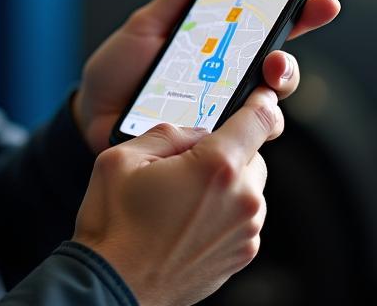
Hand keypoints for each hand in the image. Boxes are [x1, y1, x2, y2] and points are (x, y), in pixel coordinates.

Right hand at [72, 88, 283, 305]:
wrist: (114, 284)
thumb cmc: (114, 221)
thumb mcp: (123, 155)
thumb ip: (167, 132)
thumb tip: (194, 132)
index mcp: (215, 167)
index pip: (257, 122)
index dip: (261, 102)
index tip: (262, 93)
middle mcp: (241, 200)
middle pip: (251, 155)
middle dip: (225, 149)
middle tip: (185, 158)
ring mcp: (245, 232)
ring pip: (247, 186)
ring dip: (223, 180)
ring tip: (178, 194)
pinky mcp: (241, 255)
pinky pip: (240, 215)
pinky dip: (221, 208)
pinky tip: (184, 216)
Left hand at [73, 0, 340, 153]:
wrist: (90, 115)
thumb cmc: (119, 70)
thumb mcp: (146, 26)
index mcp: (218, 48)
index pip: (268, 30)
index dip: (300, 15)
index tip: (319, 1)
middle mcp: (228, 82)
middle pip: (279, 74)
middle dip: (286, 65)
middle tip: (274, 60)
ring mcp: (222, 115)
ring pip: (268, 112)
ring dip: (265, 101)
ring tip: (252, 90)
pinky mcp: (210, 145)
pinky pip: (238, 145)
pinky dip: (237, 133)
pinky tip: (222, 122)